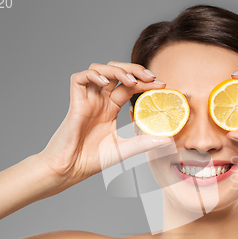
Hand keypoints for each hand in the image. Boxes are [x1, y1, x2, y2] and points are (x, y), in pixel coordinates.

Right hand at [39, 62, 171, 187]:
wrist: (70, 170)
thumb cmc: (92, 160)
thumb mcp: (125, 150)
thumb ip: (143, 142)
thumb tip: (167, 140)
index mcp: (111, 108)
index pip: (129, 87)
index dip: (145, 83)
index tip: (162, 85)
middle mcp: (100, 100)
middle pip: (116, 72)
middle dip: (134, 69)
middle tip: (151, 77)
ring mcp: (87, 100)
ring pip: (99, 70)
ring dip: (117, 70)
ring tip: (131, 80)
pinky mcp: (75, 102)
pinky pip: (79, 78)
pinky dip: (93, 75)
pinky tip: (105, 83)